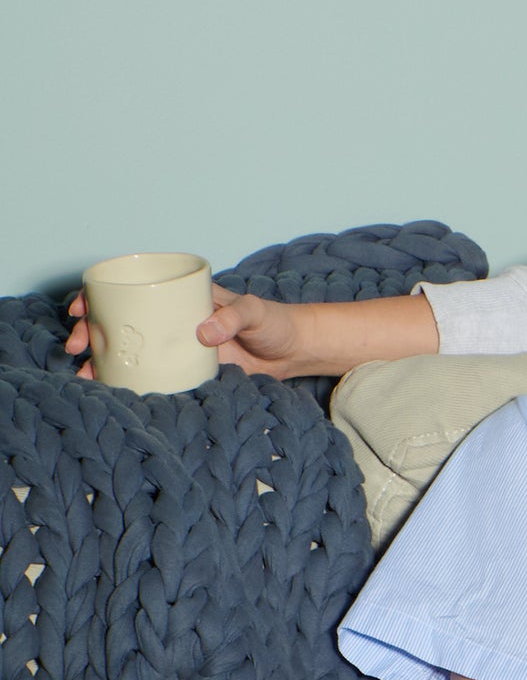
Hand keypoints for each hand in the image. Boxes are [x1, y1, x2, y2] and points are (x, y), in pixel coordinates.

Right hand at [64, 287, 435, 380]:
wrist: (295, 352)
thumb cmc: (275, 322)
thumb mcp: (255, 313)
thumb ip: (233, 318)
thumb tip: (203, 331)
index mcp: (183, 297)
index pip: (133, 289)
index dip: (100, 296)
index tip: (81, 308)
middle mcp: (174, 319)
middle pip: (122, 321)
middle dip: (92, 332)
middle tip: (77, 347)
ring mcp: (178, 346)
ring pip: (133, 350)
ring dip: (106, 360)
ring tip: (87, 373)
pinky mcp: (189, 371)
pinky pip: (155, 374)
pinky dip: (133, 381)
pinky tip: (115, 390)